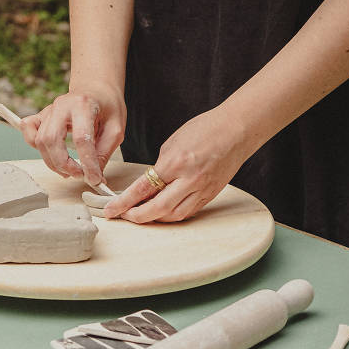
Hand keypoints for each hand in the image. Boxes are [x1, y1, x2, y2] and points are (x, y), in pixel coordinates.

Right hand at [20, 82, 125, 185]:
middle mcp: (62, 106)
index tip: (94, 179)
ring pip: (40, 141)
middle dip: (64, 164)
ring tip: (70, 170)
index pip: (81, 139)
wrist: (96, 88)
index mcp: (83, 105)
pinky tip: (51, 154)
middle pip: (52, 140)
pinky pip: (29, 132)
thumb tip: (94, 176)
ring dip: (53, 162)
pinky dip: (35, 147)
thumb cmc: (107, 105)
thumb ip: (104, 152)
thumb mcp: (116, 128)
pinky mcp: (41, 116)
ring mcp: (49, 110)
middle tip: (79, 175)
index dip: (87, 163)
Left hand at [104, 106, 249, 221]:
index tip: (111, 210)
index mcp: (175, 162)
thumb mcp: (172, 143)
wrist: (236, 130)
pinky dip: (172, 214)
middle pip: (158, 209)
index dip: (124, 202)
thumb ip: (160, 166)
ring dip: (155, 218)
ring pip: (174, 215)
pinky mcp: (211, 195)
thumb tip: (149, 184)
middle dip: (137, 216)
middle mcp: (190, 179)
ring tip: (141, 214)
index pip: (143, 188)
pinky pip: (188, 211)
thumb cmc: (205, 129)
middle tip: (124, 216)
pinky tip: (162, 212)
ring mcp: (202, 189)